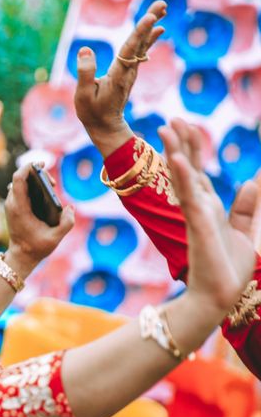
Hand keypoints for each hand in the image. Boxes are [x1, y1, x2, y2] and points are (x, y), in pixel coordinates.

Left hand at [3, 163, 74, 274]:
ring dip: (35, 179)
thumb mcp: (55, 238)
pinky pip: (21, 189)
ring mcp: (11, 204)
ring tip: (50, 186)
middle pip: (20, 178)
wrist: (21, 257)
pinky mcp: (14, 206)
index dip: (29, 167)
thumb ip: (67, 223)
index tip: (42, 164)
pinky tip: (45, 192)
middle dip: (37, 173)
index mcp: (19, 208)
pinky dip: (32, 186)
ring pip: (20, 183)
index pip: (19, 179)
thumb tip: (70, 208)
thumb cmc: (36, 248)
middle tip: (52, 182)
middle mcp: (12, 203)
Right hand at [75, 0, 166, 156]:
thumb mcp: (82, 95)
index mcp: (117, 75)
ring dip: (152, 25)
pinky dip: (149, 37)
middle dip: (150, 22)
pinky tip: (158, 27)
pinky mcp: (128, 72)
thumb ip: (84, 72)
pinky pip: (141, 51)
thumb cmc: (91, 112)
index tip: (151, 17)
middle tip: (162, 3)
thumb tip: (85, 49)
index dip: (140, 33)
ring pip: (143, 44)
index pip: (130, 50)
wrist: (105, 126)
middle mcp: (128, 71)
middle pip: (140, 42)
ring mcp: (130, 71)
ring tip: (162, 8)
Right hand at [160, 119, 259, 315]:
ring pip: (183, 177)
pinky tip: (178, 160)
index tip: (183, 125)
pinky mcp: (198, 225)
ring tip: (166, 129)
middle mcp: (198, 206)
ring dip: (175, 152)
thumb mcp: (244, 232)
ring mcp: (196, 214)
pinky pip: (189, 197)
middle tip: (168, 120)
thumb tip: (251, 183)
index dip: (191, 148)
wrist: (218, 296)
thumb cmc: (227, 269)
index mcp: (208, 206)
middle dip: (179, 143)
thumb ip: (246, 208)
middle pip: (186, 168)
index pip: (197, 171)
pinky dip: (183, 177)